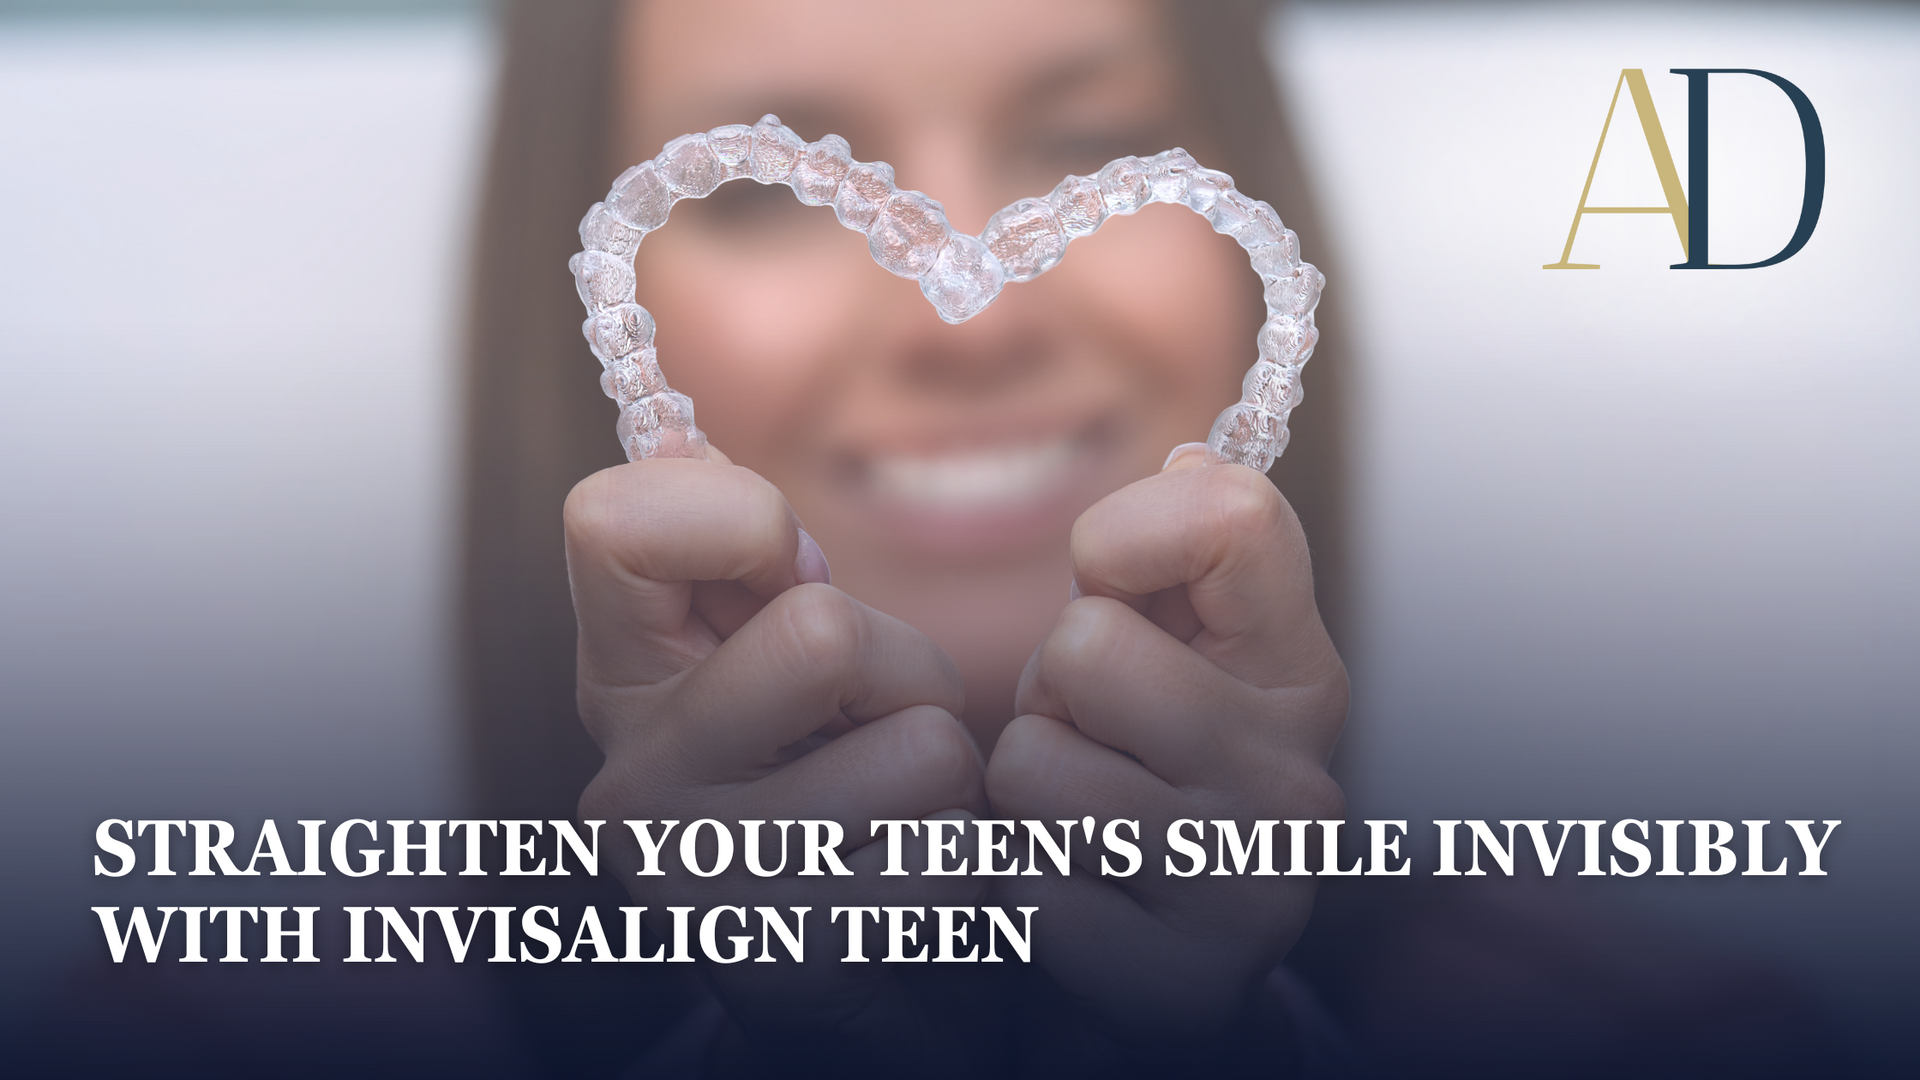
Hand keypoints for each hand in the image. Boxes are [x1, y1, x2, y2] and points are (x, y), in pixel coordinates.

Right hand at [565, 450, 992, 1070]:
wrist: (861, 988)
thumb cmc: (835, 784)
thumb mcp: (779, 660)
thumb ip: (744, 557)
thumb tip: (697, 454)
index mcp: (620, 681)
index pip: (611, 521)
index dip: (736, 517)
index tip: (787, 572)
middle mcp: (628, 786)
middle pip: (825, 629)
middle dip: (907, 669)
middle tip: (888, 726)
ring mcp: (698, 883)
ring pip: (924, 750)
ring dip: (957, 783)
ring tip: (910, 820)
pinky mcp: (789, 970)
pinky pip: (958, 861)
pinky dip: (976, 869)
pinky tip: (924, 896)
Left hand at [984, 451, 1348, 1048]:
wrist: (1156, 970)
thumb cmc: (1141, 778)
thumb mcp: (1165, 654)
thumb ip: (1174, 560)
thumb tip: (1192, 462)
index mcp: (1299, 672)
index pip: (1235, 516)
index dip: (1127, 531)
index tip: (1109, 579)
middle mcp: (1299, 774)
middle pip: (1085, 648)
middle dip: (1048, 693)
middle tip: (1086, 740)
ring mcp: (1250, 880)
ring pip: (1032, 763)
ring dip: (1022, 794)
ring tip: (1073, 817)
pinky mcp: (1181, 978)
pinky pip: (1024, 882)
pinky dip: (1020, 887)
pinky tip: (1072, 896)